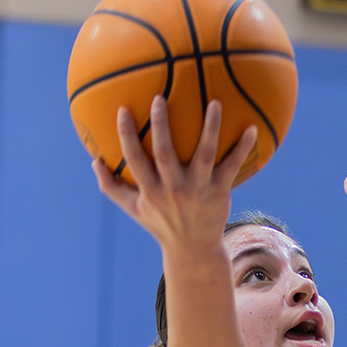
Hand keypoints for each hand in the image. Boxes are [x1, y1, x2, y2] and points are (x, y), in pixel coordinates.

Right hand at [93, 96, 255, 253]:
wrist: (192, 249)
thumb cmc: (160, 224)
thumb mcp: (133, 209)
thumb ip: (112, 187)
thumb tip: (94, 161)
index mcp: (150, 191)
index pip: (135, 159)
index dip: (127, 135)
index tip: (123, 110)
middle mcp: (173, 188)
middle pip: (165, 152)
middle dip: (161, 124)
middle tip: (160, 97)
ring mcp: (198, 189)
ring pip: (205, 154)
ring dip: (211, 127)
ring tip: (215, 103)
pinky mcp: (219, 191)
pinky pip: (232, 166)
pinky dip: (243, 148)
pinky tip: (252, 129)